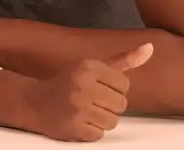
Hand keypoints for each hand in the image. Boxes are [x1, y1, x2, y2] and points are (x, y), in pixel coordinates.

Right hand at [22, 43, 153, 141]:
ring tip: (85, 112)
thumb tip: (150, 48)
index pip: (124, 85)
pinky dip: (90, 131)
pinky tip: (78, 121)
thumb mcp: (91, 66)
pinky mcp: (74, 127)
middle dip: (108, 105)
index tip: (97, 87)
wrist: (34, 102)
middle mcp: (82, 85)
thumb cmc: (67, 83)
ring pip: (112, 121)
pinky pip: (99, 134)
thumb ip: (122, 60)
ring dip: (101, 120)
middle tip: (90, 101)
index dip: (114, 89)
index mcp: (87, 67)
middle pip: (121, 105)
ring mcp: (77, 107)